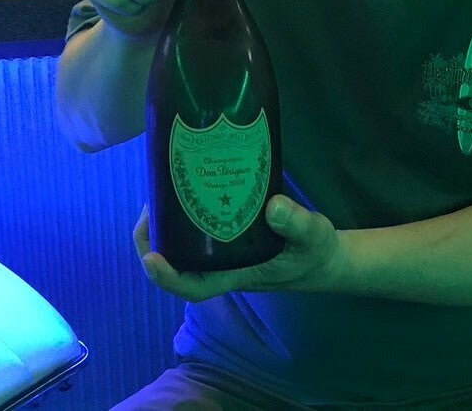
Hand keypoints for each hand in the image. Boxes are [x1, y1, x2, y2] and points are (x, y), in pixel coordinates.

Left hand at [133, 196, 343, 302]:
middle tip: (149, 205)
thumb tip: (273, 207)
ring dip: (164, 223)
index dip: (167, 277)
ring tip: (160, 189)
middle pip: (175, 264)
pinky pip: (195, 228)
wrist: (321, 255)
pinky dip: (183, 210)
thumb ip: (297, 225)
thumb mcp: (314, 237)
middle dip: (153, 240)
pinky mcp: (226, 233)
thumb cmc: (315, 253)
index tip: (151, 257)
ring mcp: (221, 251)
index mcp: (235, 274)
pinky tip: (185, 184)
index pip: (193, 287)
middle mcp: (221, 266)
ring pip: (180, 245)